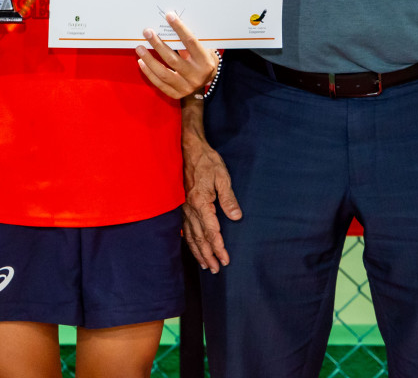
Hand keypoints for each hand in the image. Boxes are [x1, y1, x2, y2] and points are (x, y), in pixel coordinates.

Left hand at [134, 11, 217, 99]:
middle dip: (158, 44)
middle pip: (173, 59)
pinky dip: (149, 72)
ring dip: (149, 59)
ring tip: (139, 48)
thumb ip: (189, 41)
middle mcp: (196, 76)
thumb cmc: (202, 59)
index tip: (169, 16)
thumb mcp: (202, 49)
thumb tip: (170, 25)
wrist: (207, 80)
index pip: (191, 43)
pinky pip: (159, 83)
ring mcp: (186, 87)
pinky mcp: (176, 94)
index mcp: (205, 62)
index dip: (179, 28)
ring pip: (164, 73)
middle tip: (147, 32)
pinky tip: (141, 62)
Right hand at [182, 121, 241, 271]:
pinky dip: (188, 241)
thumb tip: (236, 217)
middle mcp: (190, 208)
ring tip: (205, 265)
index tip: (225, 260)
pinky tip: (192, 247)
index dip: (219, 247)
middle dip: (208, 255)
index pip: (211, 231)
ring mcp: (183, 207)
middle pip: (199, 237)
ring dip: (198, 252)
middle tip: (216, 270)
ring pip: (190, 235)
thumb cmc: (206, 161)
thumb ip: (228, 198)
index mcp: (201, 202)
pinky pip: (184, 228)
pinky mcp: (181, 205)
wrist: (187, 147)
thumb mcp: (222, 176)